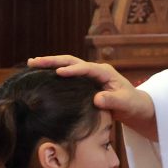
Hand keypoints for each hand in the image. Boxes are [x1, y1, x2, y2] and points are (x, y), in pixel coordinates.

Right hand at [28, 55, 158, 140]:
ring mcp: (89, 75)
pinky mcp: (85, 83)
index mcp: (105, 72)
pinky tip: (40, 76)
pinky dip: (53, 73)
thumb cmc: (133, 105)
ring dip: (50, 65)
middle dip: (53, 60)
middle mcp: (95, 70)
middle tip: (34, 61)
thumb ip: (113, 101)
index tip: (59, 73)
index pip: (86, 68)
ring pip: (66, 65)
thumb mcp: (125, 104)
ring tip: (32, 64)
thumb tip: (96, 99)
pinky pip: (67, 75)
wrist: (136, 107)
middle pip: (71, 61)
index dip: (73, 70)